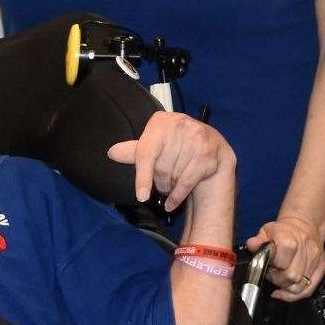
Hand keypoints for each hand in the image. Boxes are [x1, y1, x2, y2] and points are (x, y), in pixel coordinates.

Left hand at [107, 112, 234, 211]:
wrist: (212, 145)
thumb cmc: (177, 146)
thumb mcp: (156, 145)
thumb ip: (135, 151)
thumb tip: (112, 152)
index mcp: (161, 121)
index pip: (146, 153)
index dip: (143, 177)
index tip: (141, 196)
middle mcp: (180, 124)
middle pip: (161, 167)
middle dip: (159, 182)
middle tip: (162, 184)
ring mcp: (197, 138)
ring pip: (174, 176)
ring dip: (170, 188)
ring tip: (171, 185)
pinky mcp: (208, 153)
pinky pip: (187, 182)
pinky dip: (178, 196)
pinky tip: (172, 203)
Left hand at [247, 215, 324, 301]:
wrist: (304, 226)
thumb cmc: (283, 231)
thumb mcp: (266, 231)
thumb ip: (256, 241)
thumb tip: (252, 247)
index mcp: (290, 238)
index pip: (282, 262)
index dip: (272, 268)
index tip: (267, 266)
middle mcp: (306, 248)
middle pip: (292, 277)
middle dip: (278, 280)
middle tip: (273, 273)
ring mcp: (315, 259)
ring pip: (300, 286)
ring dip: (286, 287)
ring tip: (280, 278)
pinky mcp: (321, 267)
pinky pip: (309, 290)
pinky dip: (295, 295)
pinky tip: (285, 291)